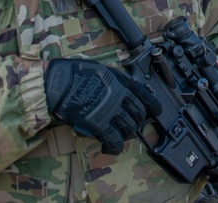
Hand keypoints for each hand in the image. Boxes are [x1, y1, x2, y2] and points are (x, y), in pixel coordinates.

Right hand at [44, 59, 160, 154]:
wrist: (61, 84)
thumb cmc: (78, 73)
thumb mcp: (104, 70)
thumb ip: (117, 80)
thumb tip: (125, 87)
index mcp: (123, 84)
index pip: (146, 97)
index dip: (154, 106)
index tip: (156, 111)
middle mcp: (120, 99)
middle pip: (138, 116)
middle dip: (136, 122)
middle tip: (129, 124)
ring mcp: (111, 112)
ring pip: (129, 130)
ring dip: (125, 134)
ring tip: (118, 135)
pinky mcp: (99, 125)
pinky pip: (114, 140)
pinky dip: (114, 146)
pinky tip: (109, 147)